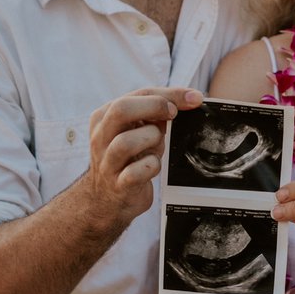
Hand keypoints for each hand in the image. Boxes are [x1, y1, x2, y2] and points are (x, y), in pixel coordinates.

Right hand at [85, 86, 202, 230]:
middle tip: (173, 115)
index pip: (138, 94)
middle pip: (121, 110)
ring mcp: (107, 162)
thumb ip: (155, 113)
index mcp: (105, 117)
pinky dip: (152, 166)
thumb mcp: (137, 130)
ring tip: (157, 147)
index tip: (193, 98)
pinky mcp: (119, 185)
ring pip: (126, 142)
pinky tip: (153, 167)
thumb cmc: (129, 158)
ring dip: (151, 140)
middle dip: (154, 107)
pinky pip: (136, 172)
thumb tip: (190, 99)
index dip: (169, 94)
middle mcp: (101, 137)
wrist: (108, 199)